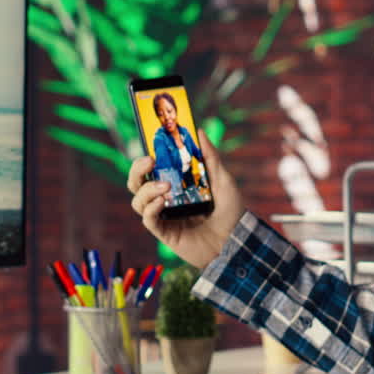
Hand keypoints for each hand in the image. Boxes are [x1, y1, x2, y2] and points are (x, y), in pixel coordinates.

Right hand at [128, 129, 244, 269]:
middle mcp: (166, 199)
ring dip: (146, 190)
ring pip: (137, 200)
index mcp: (177, 185)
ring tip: (165, 187)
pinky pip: (147, 219)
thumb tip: (199, 131)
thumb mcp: (223, 180)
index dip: (146, 158)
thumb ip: (210, 157)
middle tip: (150, 161)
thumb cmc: (231, 212)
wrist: (236, 243)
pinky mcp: (164, 233)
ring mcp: (164, 216)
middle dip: (137, 170)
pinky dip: (150, 208)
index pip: (152, 169)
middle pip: (137, 183)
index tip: (151, 147)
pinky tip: (162, 202)